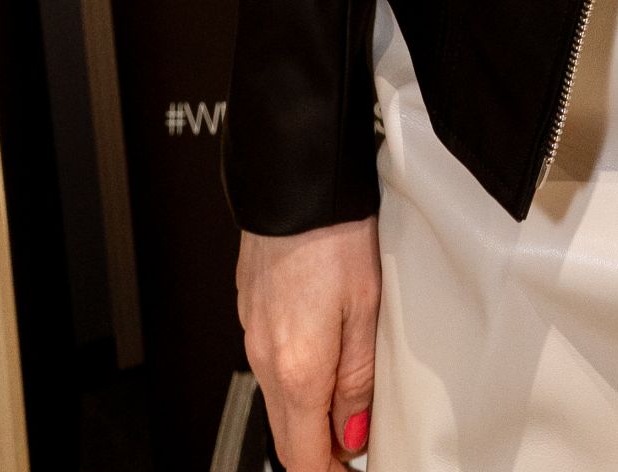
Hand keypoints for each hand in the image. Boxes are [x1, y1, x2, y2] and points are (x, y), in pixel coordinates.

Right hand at [237, 217, 379, 470]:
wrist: (295, 175)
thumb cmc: (335, 230)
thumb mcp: (367, 310)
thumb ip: (358, 380)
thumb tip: (353, 434)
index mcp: (297, 369)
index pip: (303, 457)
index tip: (354, 468)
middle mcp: (265, 357)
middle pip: (287, 432)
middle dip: (320, 447)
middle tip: (357, 439)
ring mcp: (252, 332)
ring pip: (278, 397)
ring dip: (309, 409)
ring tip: (348, 394)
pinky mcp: (250, 308)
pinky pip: (271, 361)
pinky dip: (296, 373)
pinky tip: (323, 349)